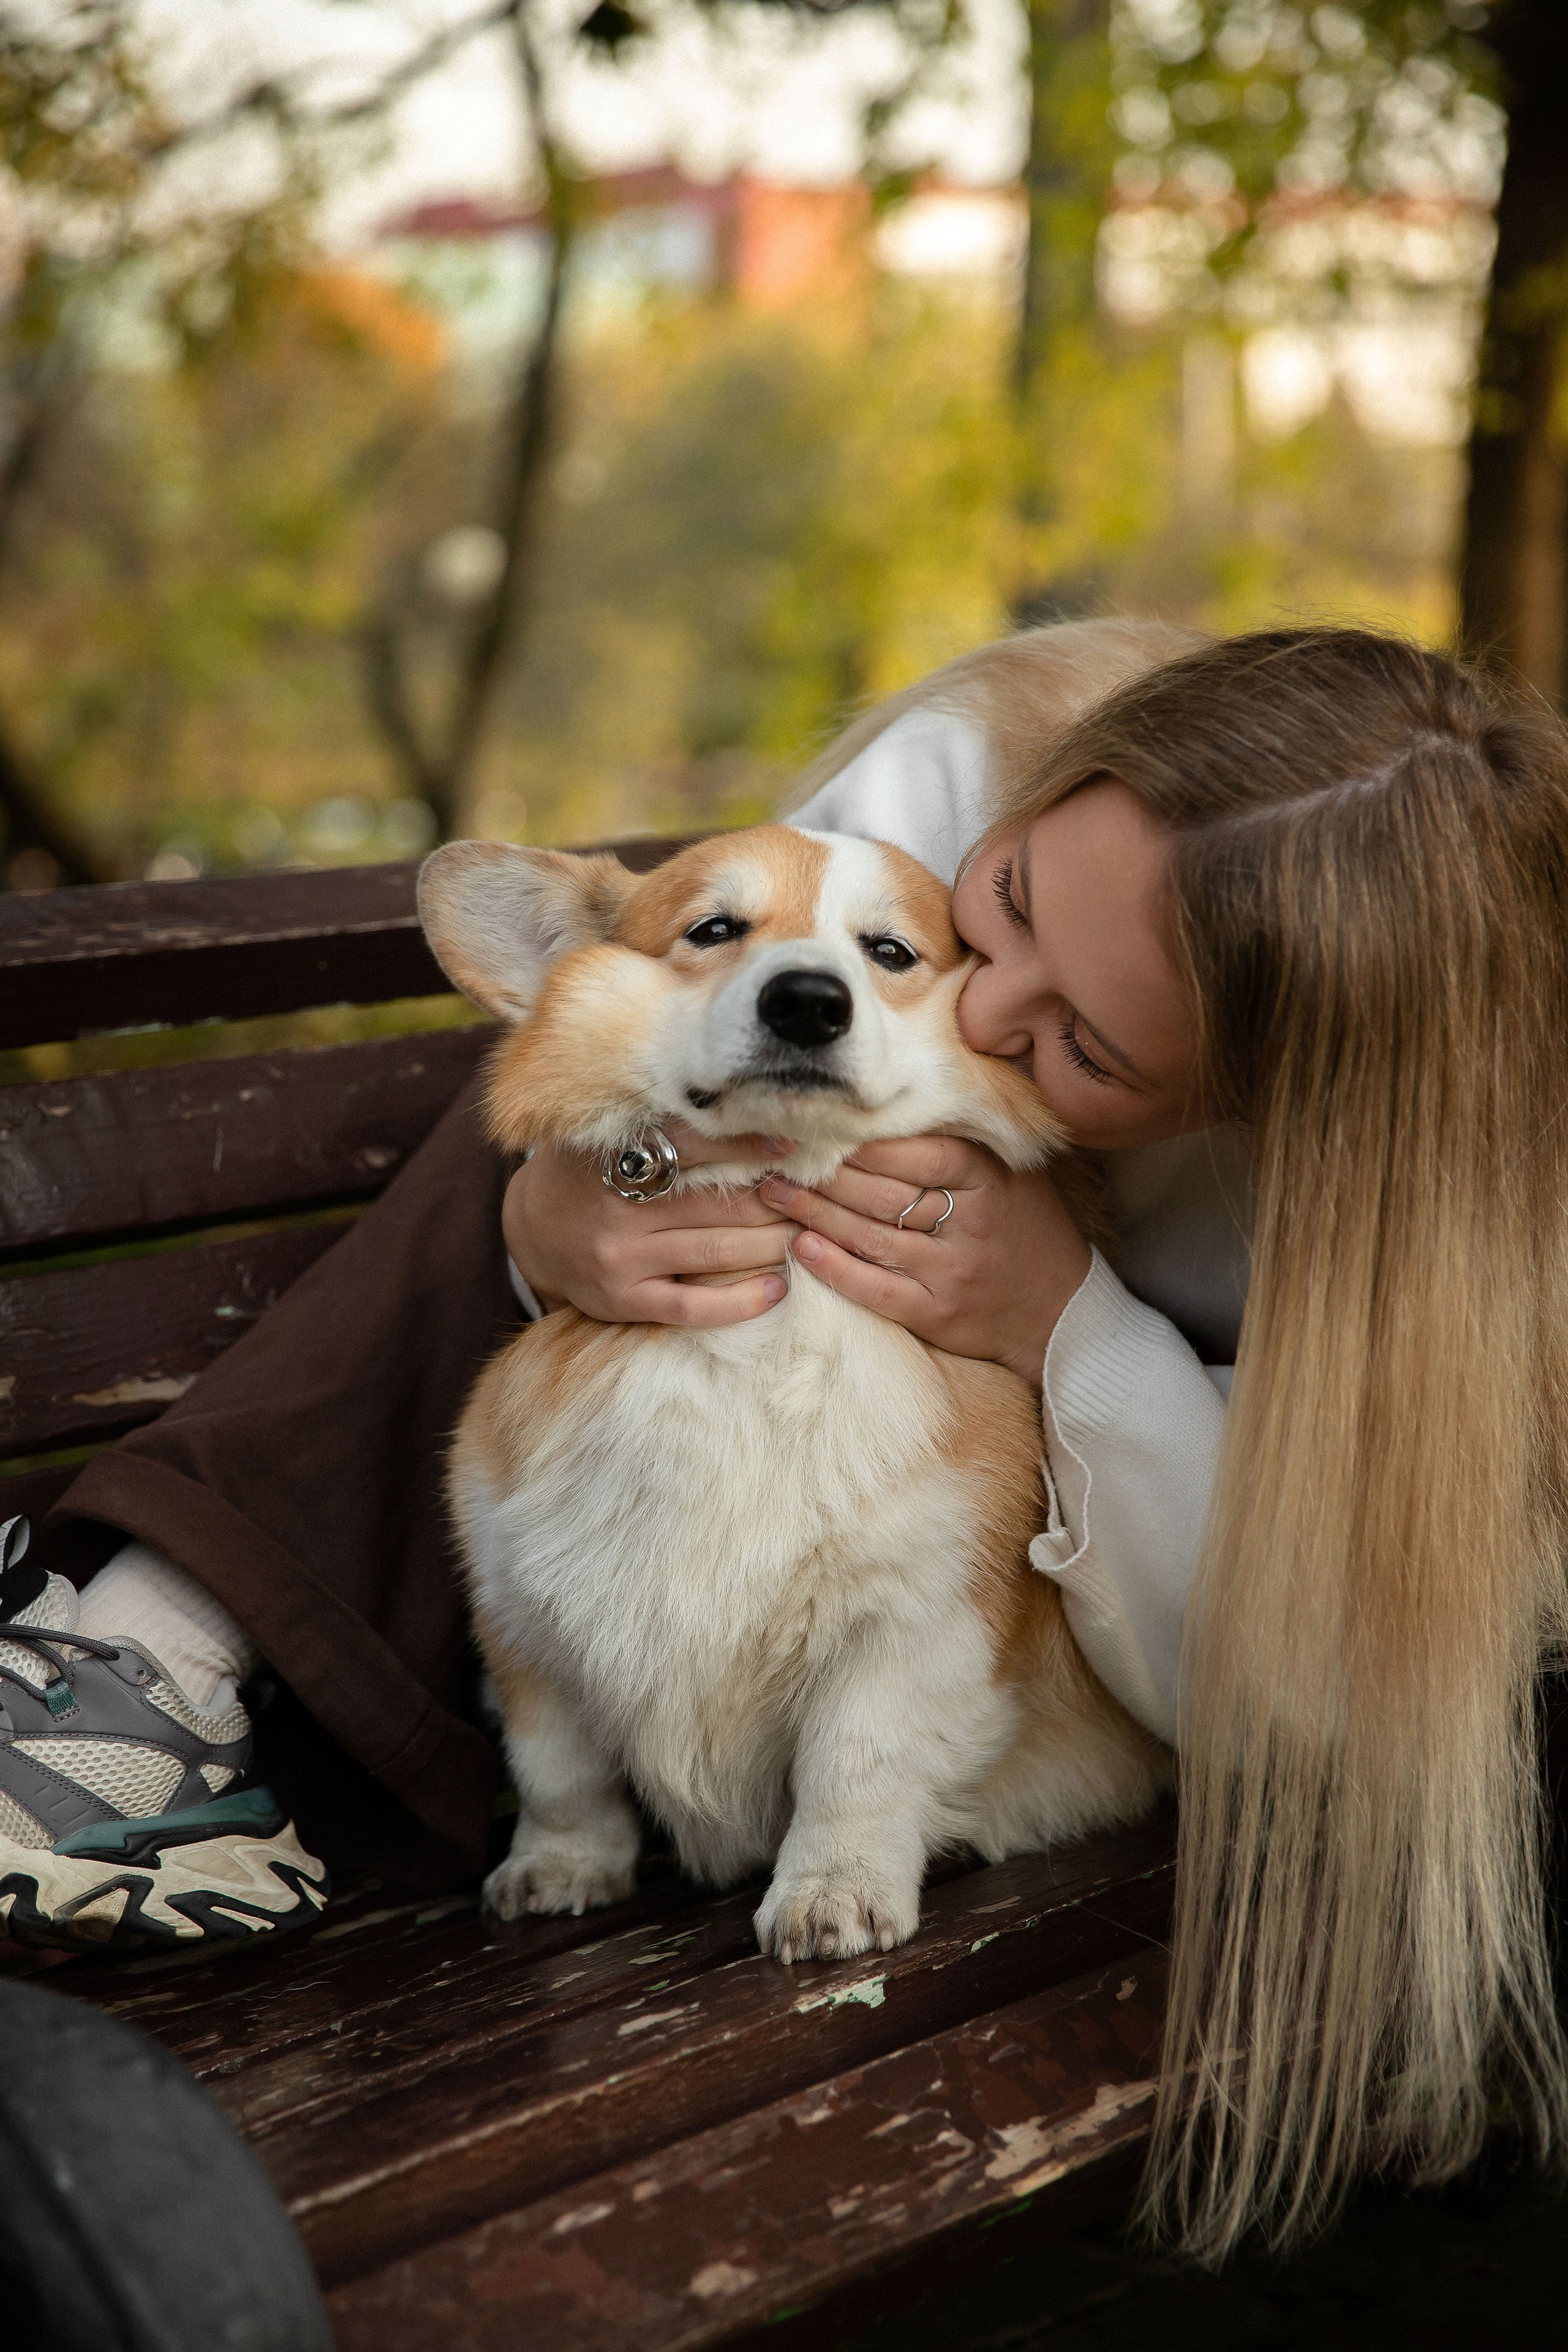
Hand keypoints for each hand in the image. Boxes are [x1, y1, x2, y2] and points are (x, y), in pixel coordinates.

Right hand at [503, 1123, 799, 1329]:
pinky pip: (693, 1306)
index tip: (794, 1140)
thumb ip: (657, 1119)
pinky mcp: (623, 1300)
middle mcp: (617, 1209)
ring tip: (813, 1233)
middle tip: (820, 1193)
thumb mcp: (607, 1134)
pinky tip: (778, 1290)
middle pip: (717, 1204)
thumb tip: (736, 1097)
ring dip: (773, 1243)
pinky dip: (741, 1301)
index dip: (748, 1142)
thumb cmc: (589, 1171)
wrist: (532, 1231)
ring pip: (715, 1251)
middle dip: (776, 1199)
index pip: (693, 1144)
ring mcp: (620, 1259)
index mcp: (615, 1157)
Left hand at [758, 1137, 1091, 1388]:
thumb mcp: (1010, 1175)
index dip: (861, 1140)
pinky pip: (875, 1289)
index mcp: (989, 1179)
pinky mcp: (937, 1314)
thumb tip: (890, 1103)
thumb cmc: (1025, 1229)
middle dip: (822, 1173)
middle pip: (882, 1192)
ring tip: (773, 1193)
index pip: (915, 1152)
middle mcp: (972, 1224)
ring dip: (813, 1214)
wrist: (1059, 1311)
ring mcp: (953, 1272)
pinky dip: (834, 1268)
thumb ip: (960, 1143)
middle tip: (776, 1155)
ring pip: (870, 1237)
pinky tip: (800, 1249)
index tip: (817, 1125)